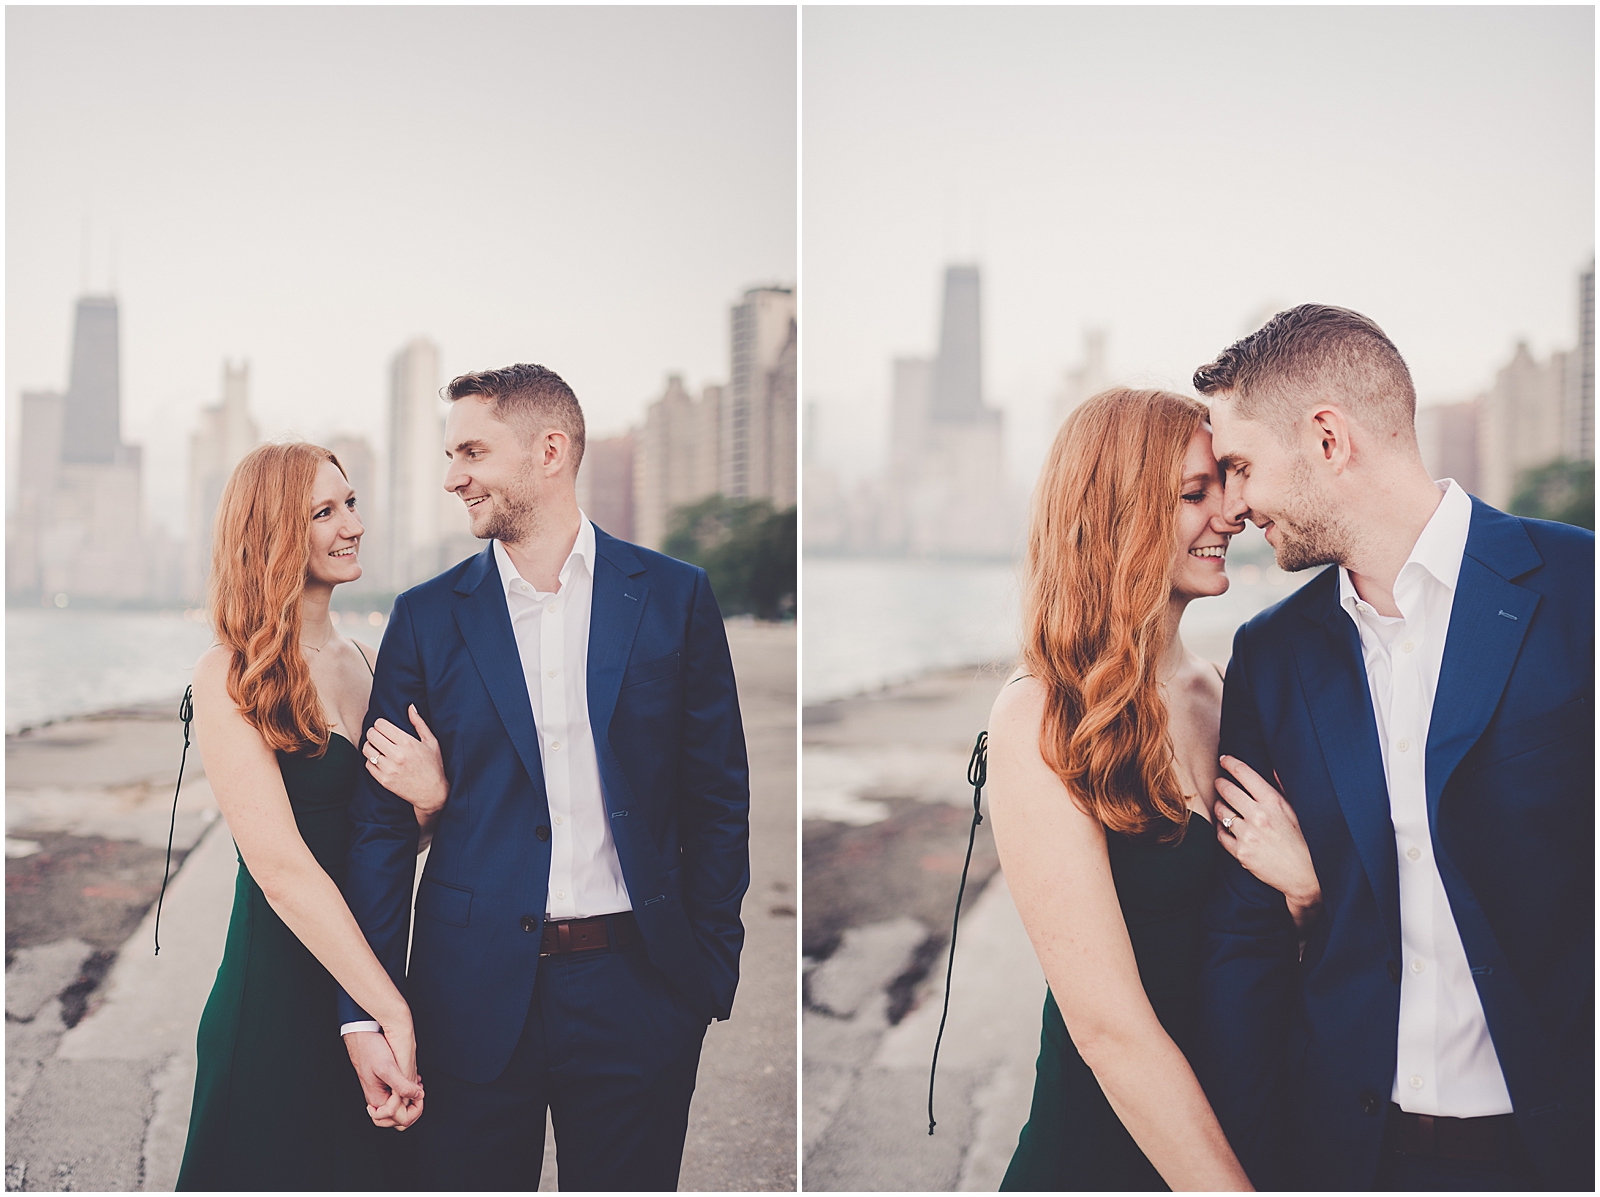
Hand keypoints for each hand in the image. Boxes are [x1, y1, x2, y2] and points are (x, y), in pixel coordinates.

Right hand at [343, 1027, 424, 1129]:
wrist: (360, 1036)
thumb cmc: (370, 1050)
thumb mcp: (387, 1068)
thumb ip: (402, 1085)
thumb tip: (418, 1096)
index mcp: (378, 1100)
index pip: (400, 1120)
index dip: (415, 1110)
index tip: (420, 1094)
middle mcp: (378, 1099)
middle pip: (398, 1120)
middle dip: (413, 1110)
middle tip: (420, 1094)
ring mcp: (379, 1092)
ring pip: (397, 1109)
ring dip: (410, 1101)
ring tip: (417, 1086)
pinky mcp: (381, 1083)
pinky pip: (395, 1096)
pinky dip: (406, 1091)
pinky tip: (412, 1079)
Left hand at [364, 705, 447, 827]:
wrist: (432, 793)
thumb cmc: (434, 766)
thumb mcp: (432, 742)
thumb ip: (419, 723)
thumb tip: (410, 707)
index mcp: (408, 743)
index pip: (381, 725)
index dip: (381, 724)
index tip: (385, 728)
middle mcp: (396, 755)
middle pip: (371, 735)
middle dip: (374, 733)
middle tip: (380, 736)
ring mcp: (388, 768)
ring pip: (366, 749)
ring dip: (371, 746)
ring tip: (379, 748)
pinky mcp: (383, 780)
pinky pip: (367, 764)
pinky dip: (371, 761)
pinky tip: (380, 761)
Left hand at [1213, 755, 1322, 930]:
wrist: (1306, 876)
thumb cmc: (1305, 840)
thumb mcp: (1297, 810)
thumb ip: (1282, 788)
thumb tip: (1271, 767)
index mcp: (1274, 802)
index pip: (1244, 773)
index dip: (1230, 762)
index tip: (1224, 759)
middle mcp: (1259, 816)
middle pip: (1226, 789)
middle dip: (1221, 783)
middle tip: (1220, 782)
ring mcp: (1248, 835)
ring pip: (1220, 810)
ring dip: (1220, 805)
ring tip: (1224, 805)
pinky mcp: (1241, 853)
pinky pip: (1220, 834)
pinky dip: (1221, 828)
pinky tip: (1226, 826)